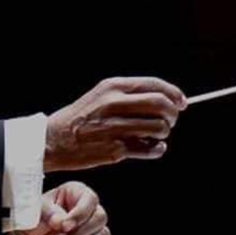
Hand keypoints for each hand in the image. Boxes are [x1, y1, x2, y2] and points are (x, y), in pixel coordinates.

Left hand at [12, 181, 109, 234]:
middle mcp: (87, 209)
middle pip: (100, 218)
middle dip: (80, 233)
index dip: (80, 214)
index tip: (64, 226)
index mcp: (76, 193)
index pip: (90, 200)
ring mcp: (90, 228)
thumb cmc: (34, 218)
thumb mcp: (36, 210)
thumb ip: (49, 213)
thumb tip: (60, 220)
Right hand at [45, 77, 186, 170]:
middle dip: (173, 113)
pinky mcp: (115, 149)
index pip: (154, 85)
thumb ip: (129, 96)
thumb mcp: (101, 96)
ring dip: (163, 132)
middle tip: (171, 120)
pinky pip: (149, 149)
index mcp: (112, 87)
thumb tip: (164, 99)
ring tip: (156, 135)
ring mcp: (115, 127)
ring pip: (158, 127)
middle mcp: (114, 104)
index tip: (182, 102)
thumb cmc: (80, 118)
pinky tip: (152, 148)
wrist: (53, 139)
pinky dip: (157, 149)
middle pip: (160, 104)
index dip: (174, 93)